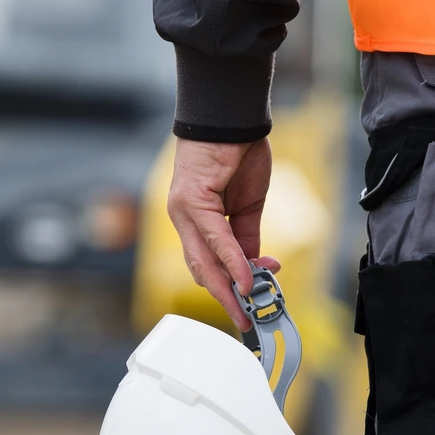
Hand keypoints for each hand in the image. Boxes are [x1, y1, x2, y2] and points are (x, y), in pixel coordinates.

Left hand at [166, 137, 278, 327]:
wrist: (233, 117)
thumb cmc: (239, 154)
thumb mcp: (246, 205)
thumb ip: (245, 238)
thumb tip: (252, 268)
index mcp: (194, 220)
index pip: (206, 264)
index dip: (227, 287)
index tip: (246, 306)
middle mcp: (182, 218)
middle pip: (201, 269)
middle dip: (225, 297)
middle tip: (246, 317)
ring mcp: (182, 210)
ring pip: (203, 260)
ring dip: (228, 287)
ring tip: (248, 305)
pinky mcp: (191, 201)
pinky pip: (214, 239)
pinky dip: (231, 261)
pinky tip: (246, 278)